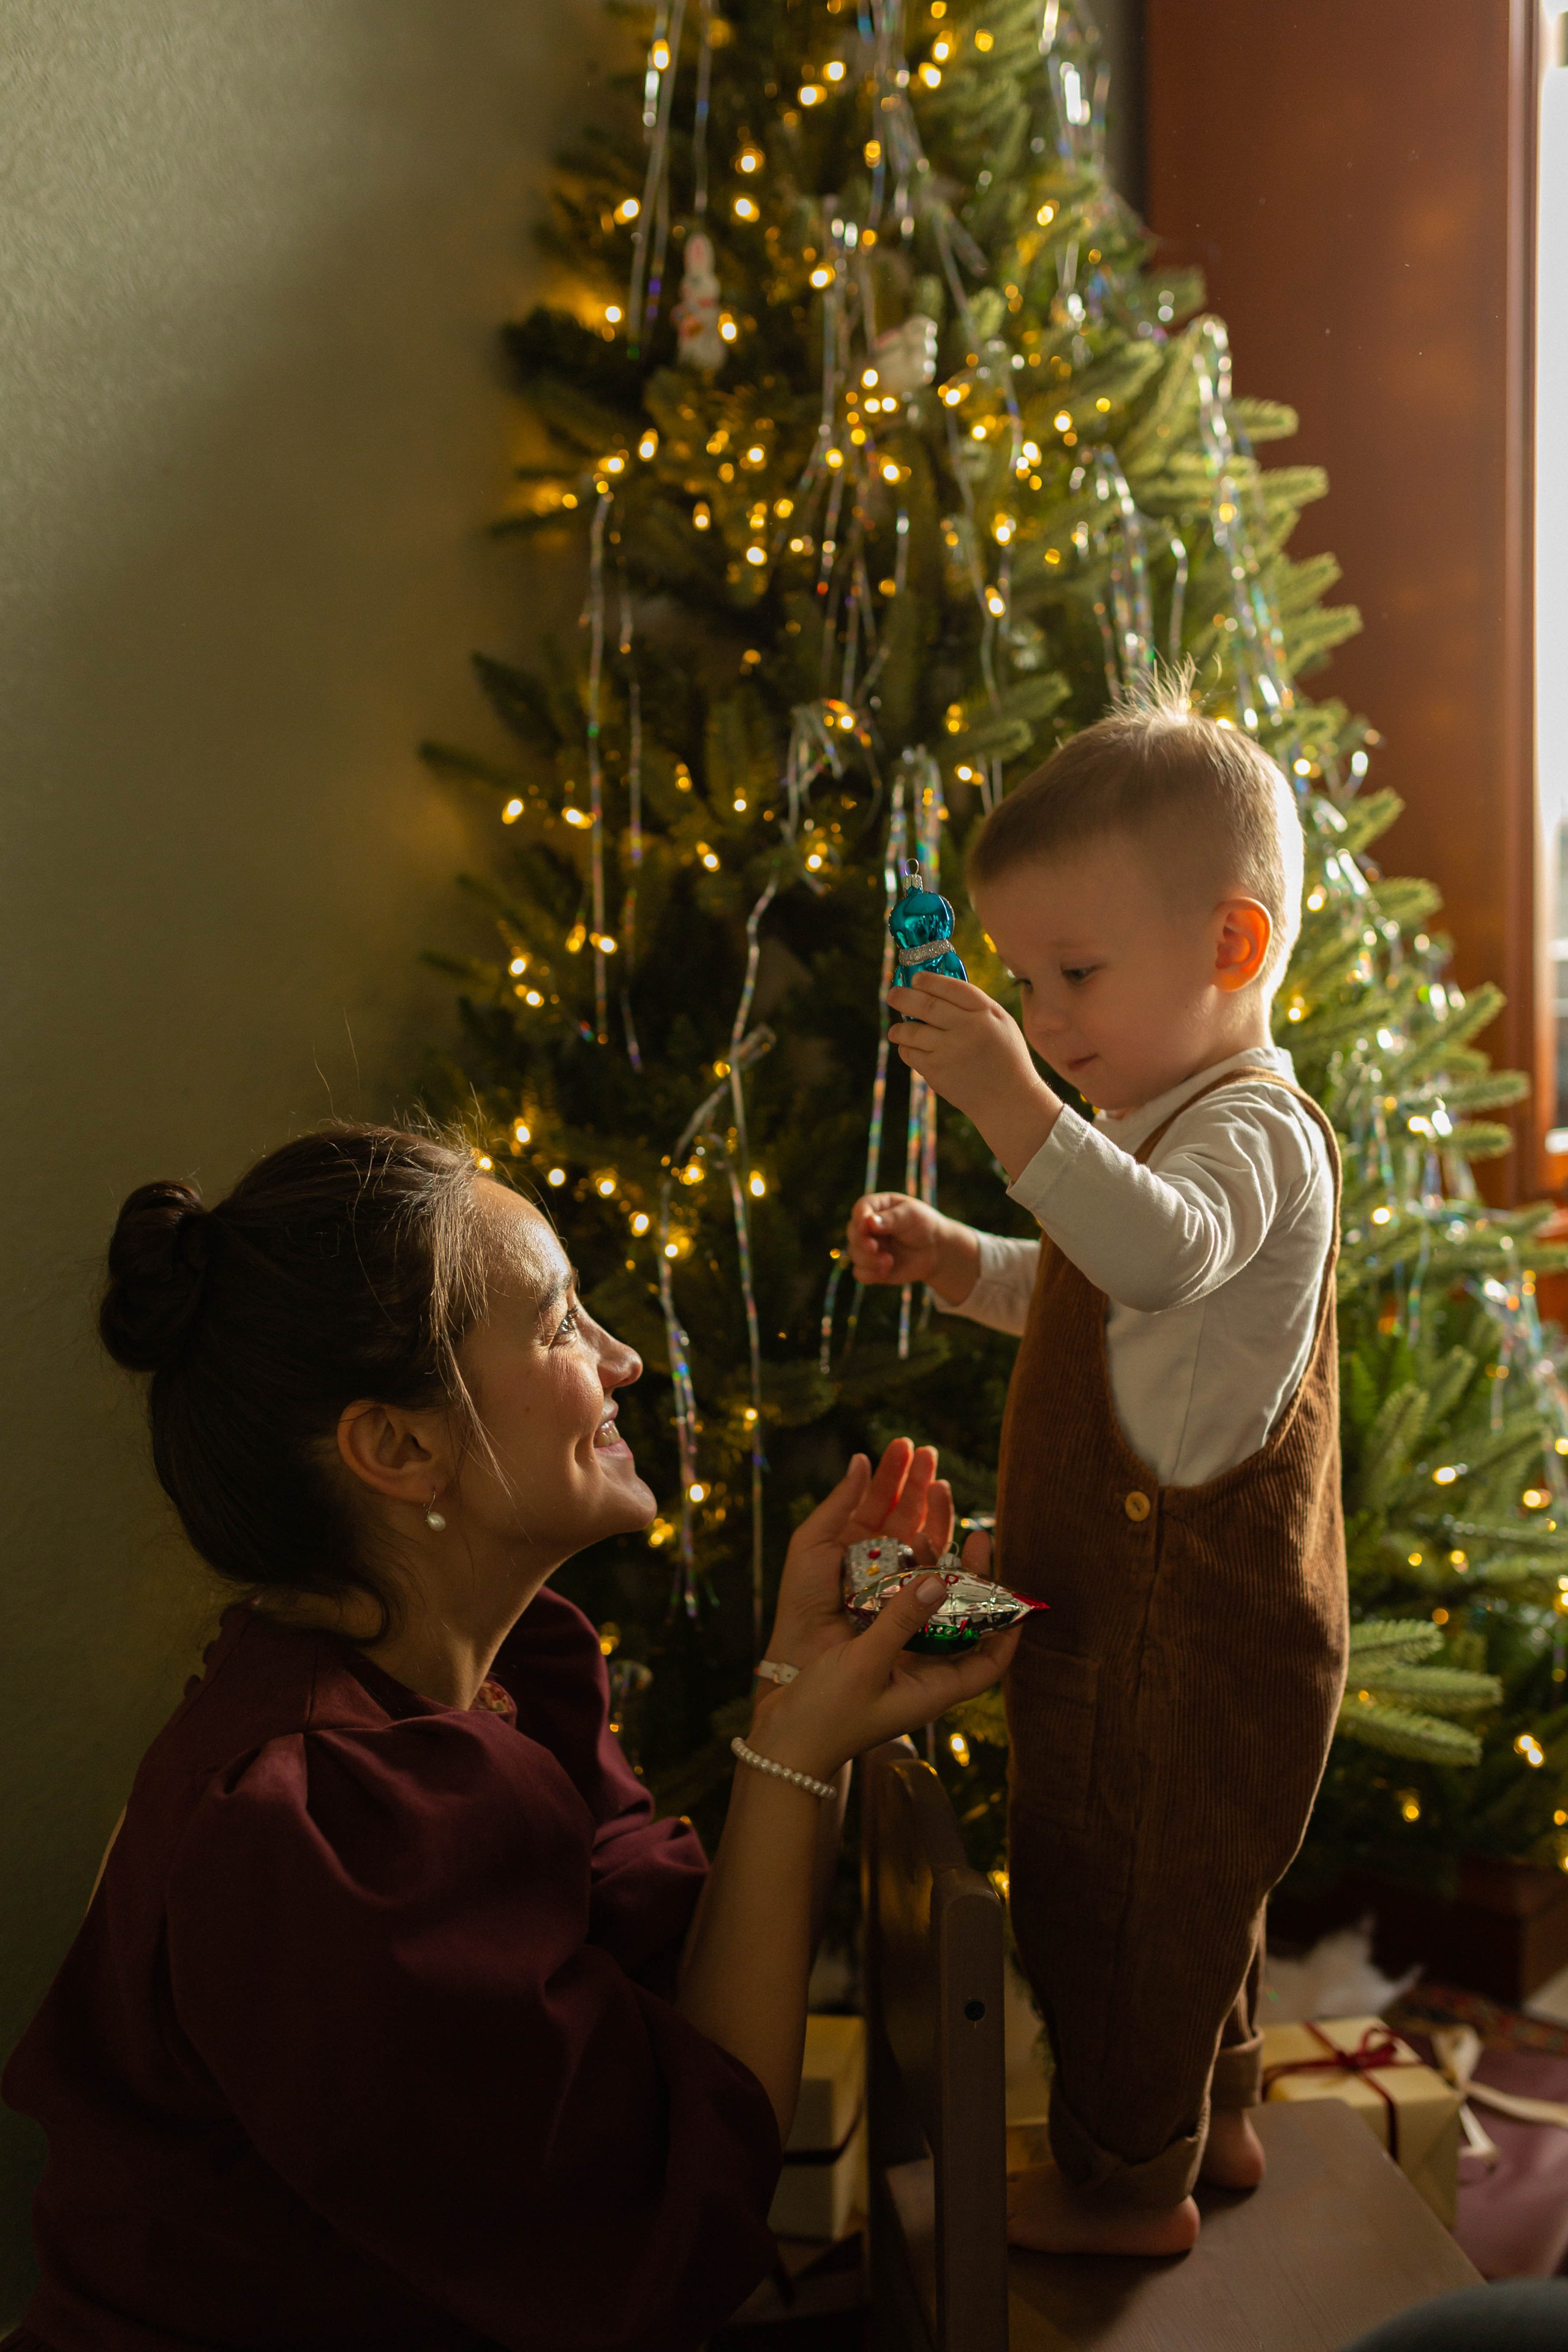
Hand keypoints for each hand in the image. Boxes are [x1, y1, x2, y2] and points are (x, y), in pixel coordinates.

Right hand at [750, 1562, 1018, 1783]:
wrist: (782, 1745)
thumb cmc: (826, 1716)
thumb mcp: (865, 1664)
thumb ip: (900, 1622)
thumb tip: (939, 1581)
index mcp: (933, 1691)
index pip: (990, 1663)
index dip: (1008, 1629)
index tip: (1015, 1591)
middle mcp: (922, 1679)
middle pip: (962, 1630)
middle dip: (972, 1587)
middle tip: (976, 1539)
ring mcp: (897, 1670)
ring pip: (931, 1621)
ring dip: (936, 1583)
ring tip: (935, 1539)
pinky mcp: (872, 1660)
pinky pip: (900, 1621)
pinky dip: (904, 1593)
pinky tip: (896, 1566)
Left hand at [767, 1440, 954, 1673]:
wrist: (806, 1651)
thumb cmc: (802, 1599)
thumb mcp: (811, 1542)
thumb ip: (838, 1502)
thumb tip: (859, 1459)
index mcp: (855, 1540)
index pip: (880, 1498)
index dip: (893, 1472)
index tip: (906, 1445)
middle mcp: (882, 1556)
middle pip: (908, 1511)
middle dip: (918, 1481)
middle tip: (929, 1453)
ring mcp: (901, 1577)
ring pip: (926, 1535)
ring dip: (935, 1506)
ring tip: (940, 1482)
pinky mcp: (917, 1600)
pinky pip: (936, 1567)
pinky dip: (944, 1544)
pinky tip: (945, 1523)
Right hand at [847, 1192, 980, 1301]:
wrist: (936, 1250)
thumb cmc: (924, 1225)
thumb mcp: (911, 1215)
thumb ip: (891, 1218)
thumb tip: (869, 1223)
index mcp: (877, 1207)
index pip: (861, 1208)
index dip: (860, 1217)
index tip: (866, 1227)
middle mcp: (867, 1226)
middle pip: (853, 1232)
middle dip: (861, 1242)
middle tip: (874, 1248)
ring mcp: (868, 1247)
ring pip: (854, 1254)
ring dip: (868, 1260)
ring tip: (889, 1261)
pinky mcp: (871, 1267)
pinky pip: (860, 1273)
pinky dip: (869, 1274)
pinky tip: (885, 1272)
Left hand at [888, 972, 1061, 1179]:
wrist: (1008, 1099)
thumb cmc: (1005, 1057)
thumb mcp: (1002, 1023)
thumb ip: (976, 1005)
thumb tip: (939, 988)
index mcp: (985, 1013)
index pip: (951, 988)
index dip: (929, 981)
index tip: (916, 978)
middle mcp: (966, 1029)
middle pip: (926, 1005)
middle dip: (903, 997)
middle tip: (892, 994)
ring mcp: (950, 1051)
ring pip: (912, 1031)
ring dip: (899, 1028)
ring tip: (896, 1029)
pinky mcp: (937, 1072)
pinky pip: (911, 1054)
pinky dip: (906, 1049)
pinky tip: (909, 1048)